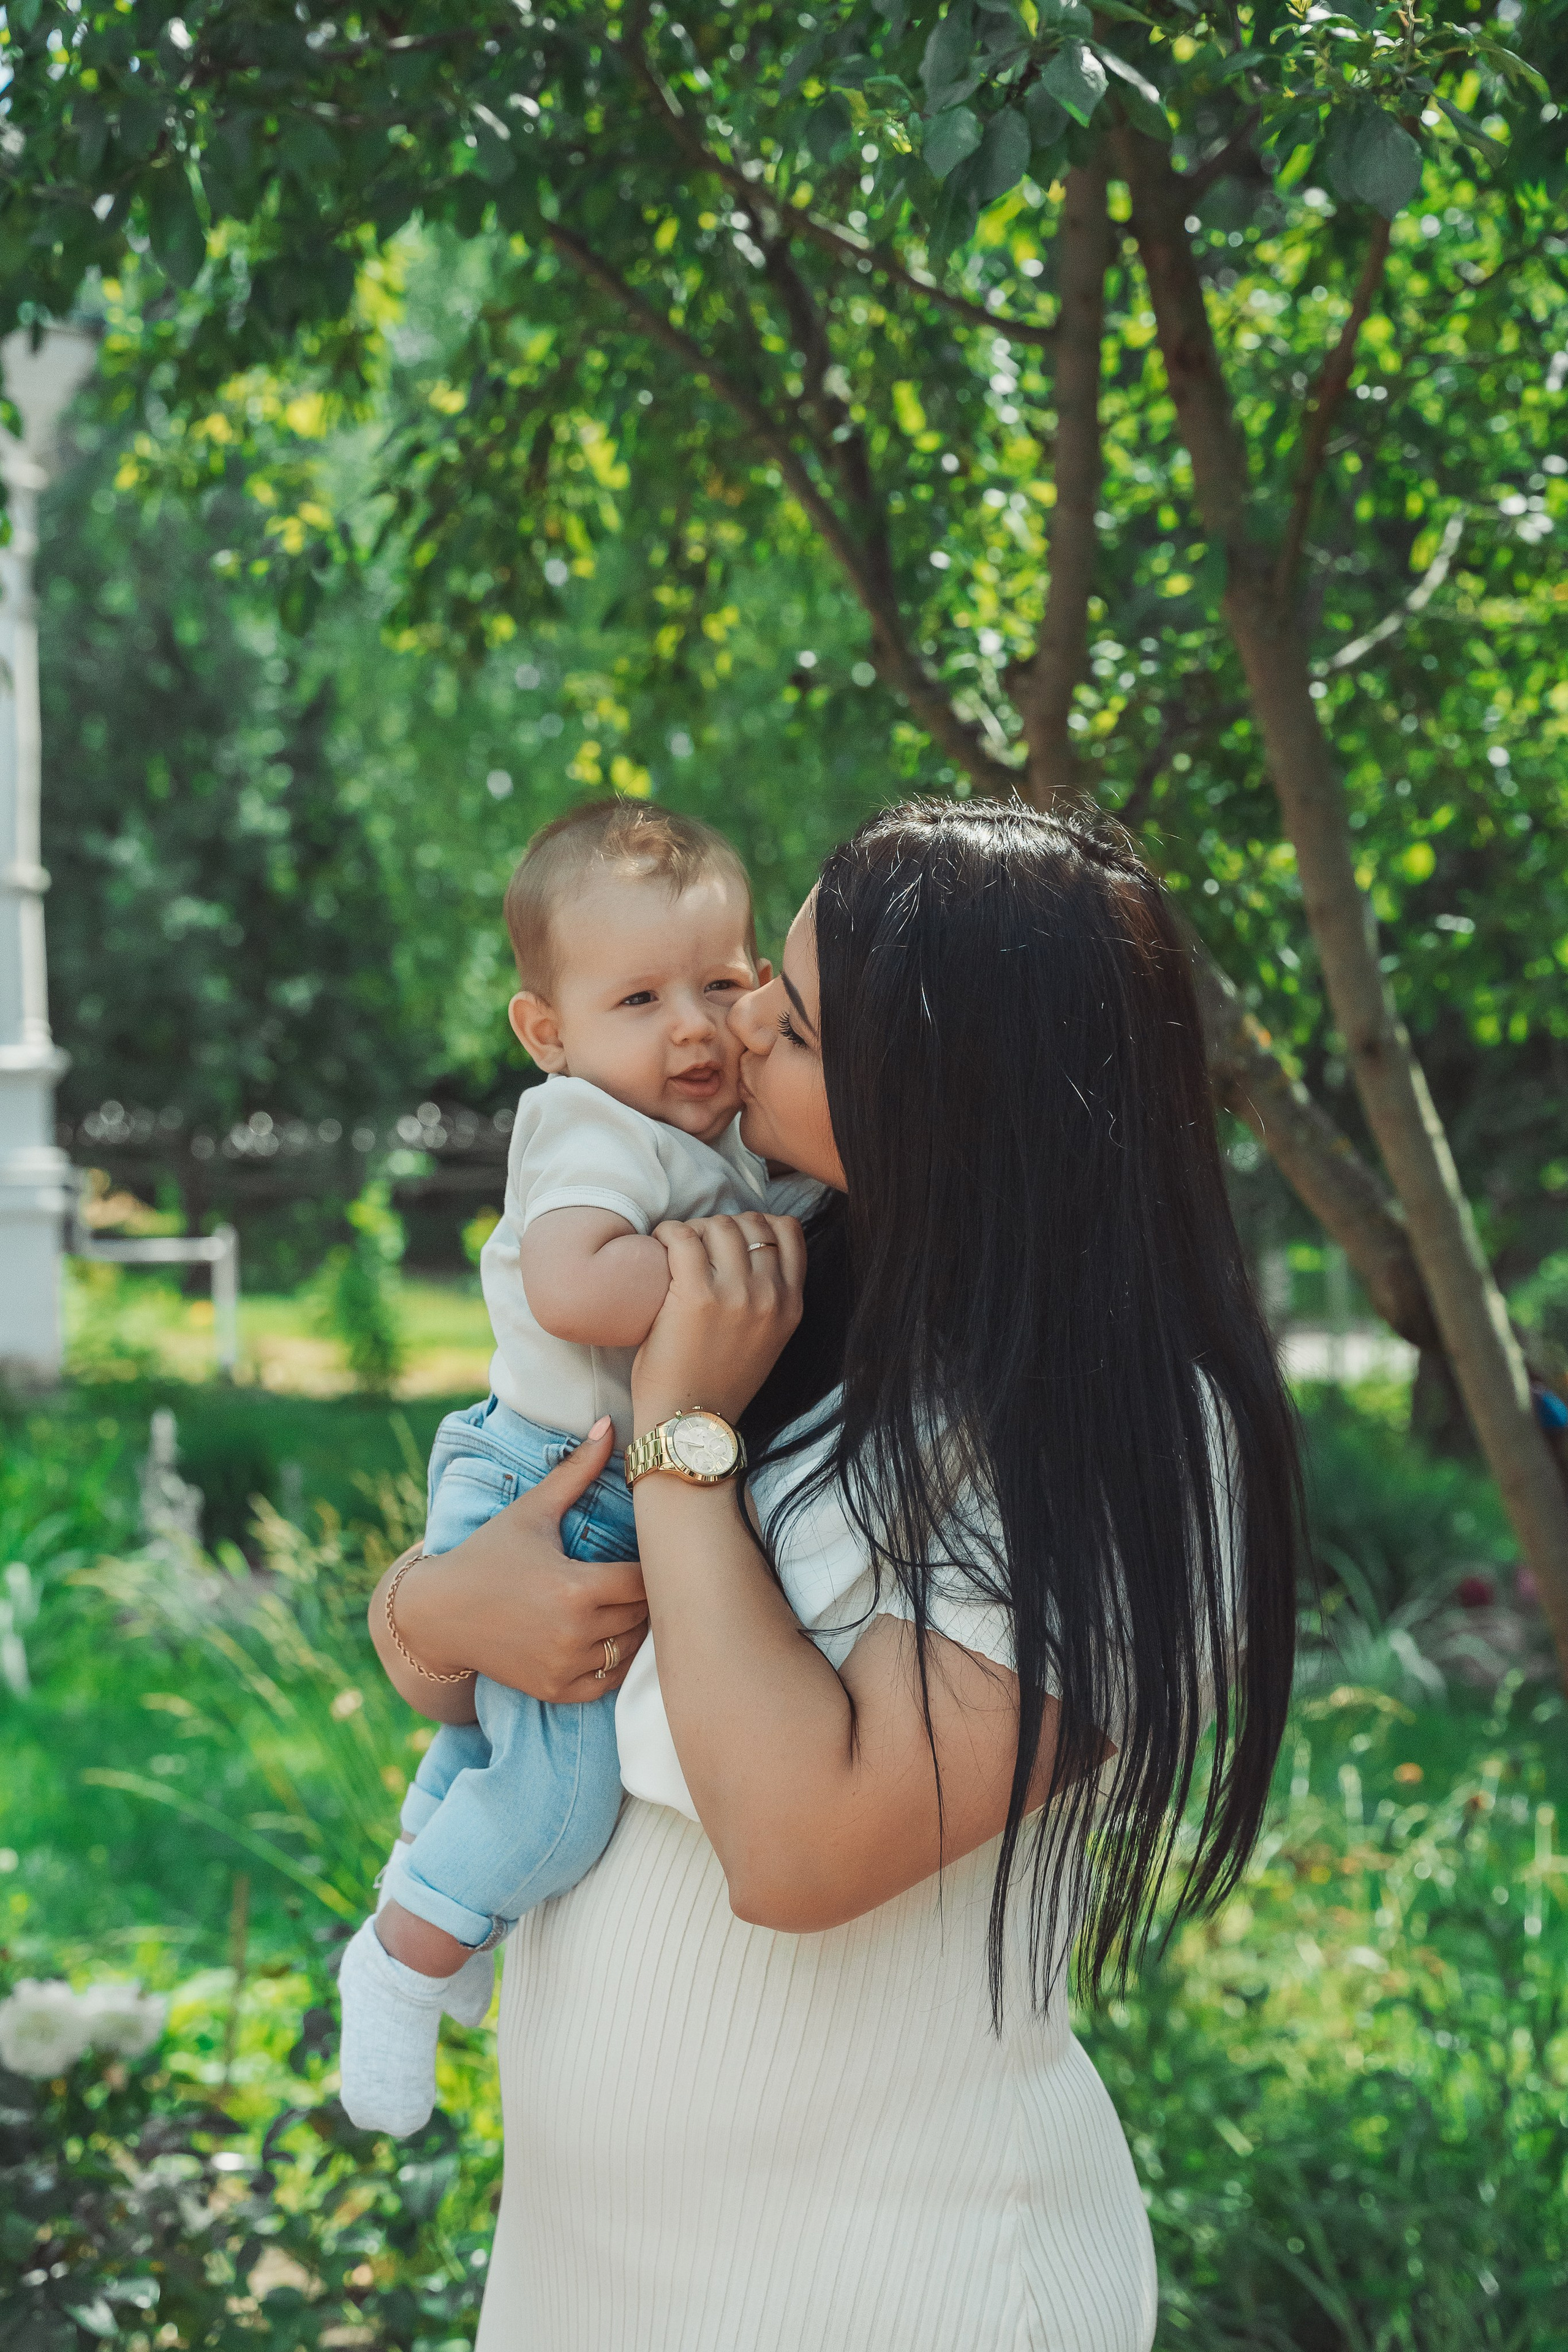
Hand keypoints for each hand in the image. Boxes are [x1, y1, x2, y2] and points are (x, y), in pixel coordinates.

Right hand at [377, 1422, 647, 1706]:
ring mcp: (566, 1667)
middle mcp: (575, 1633)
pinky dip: (612, 1661)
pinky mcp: (556, 1690)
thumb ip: (575, 1471)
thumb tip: (608, 1425)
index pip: (644, 1581)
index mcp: (576, 1588)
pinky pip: (608, 1682)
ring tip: (619, 1601)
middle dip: (642, 1594)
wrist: (438, 1615)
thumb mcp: (532, 1511)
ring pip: (630, 1649)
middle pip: (642, 1615)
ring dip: (631, 1627)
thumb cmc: (488, 1555)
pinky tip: (602, 1634)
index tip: (639, 1552)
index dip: (648, 1565)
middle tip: (632, 1574)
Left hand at [632, 1211, 805, 1430]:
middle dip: (719, 1226)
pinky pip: (683, 1237)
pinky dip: (668, 1233)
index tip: (730, 1238)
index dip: (757, 1223)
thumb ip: (769, 1296)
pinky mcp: (697, 1295)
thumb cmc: (718, 1382)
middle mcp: (770, 1295)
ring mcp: (736, 1294)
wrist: (692, 1423)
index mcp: (791, 1304)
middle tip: (695, 1245)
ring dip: (693, 1229)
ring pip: (718, 1225)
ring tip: (674, 1248)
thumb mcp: (767, 1339)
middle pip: (750, 1222)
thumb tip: (747, 1249)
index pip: (789, 1230)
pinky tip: (658, 1247)